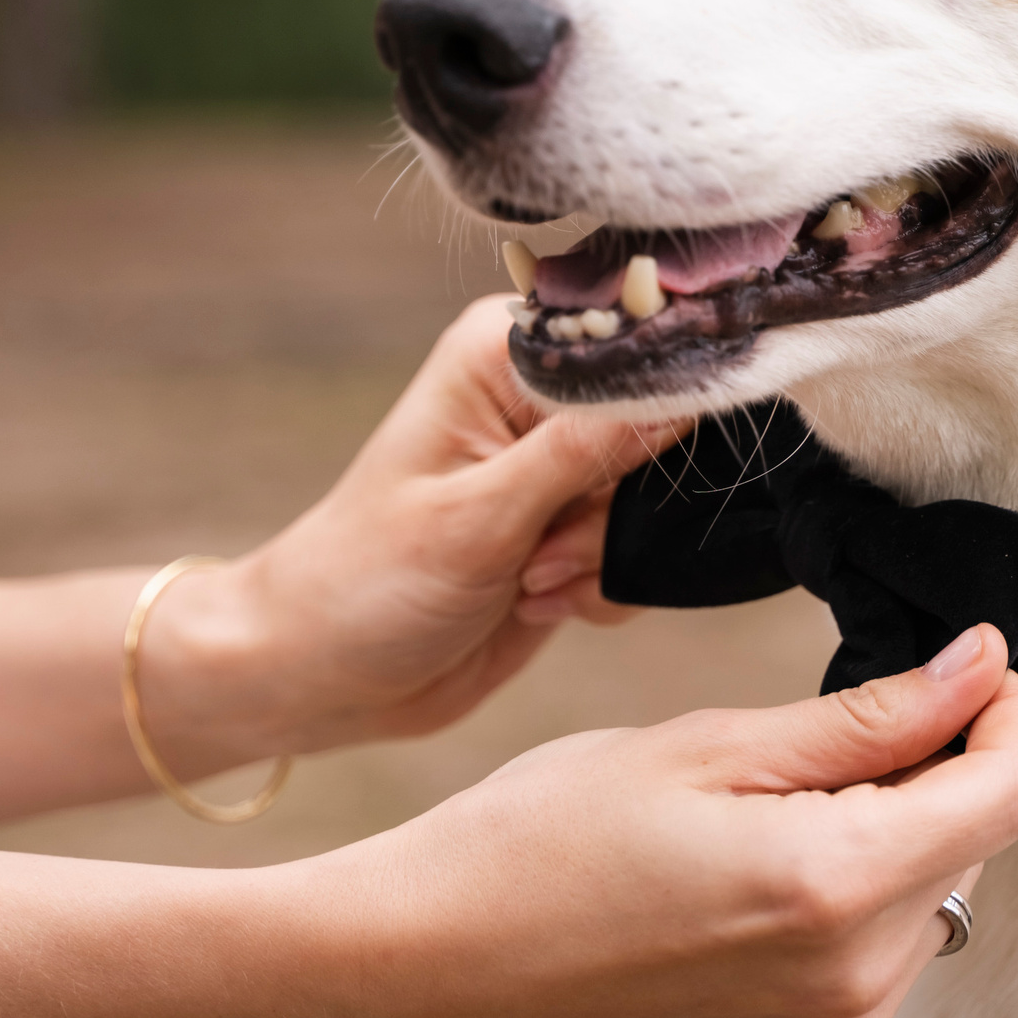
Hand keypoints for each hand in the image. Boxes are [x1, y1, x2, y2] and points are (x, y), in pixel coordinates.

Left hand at [144, 297, 688, 763]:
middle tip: (545, 551)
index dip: (653, 403)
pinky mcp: (573, 531)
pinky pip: (638, 552)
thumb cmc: (372, 580)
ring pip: (651, 501)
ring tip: (530, 583)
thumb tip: (686, 395)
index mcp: (503, 355)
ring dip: (604, 557)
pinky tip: (541, 605)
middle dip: (615, 507)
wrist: (330, 676)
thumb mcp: (481, 516)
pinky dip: (603, 588)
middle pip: (656, 427)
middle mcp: (537, 400)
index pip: (624, 342)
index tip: (618, 472)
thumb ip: (586, 452)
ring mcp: (558, 468)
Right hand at [295, 623, 1017, 1017]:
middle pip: (979, 840)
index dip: (1009, 712)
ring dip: (901, 827)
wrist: (453, 957)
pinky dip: (863, 885)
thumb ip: (868, 716)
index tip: (968, 660)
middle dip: (940, 764)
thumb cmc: (555, 830)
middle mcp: (859, 977)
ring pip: (941, 889)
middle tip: (832, 718)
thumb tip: (981, 666)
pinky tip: (769, 855)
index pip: (1009, 792)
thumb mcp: (711, 743)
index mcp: (834, 886)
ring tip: (777, 794)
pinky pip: (894, 945)